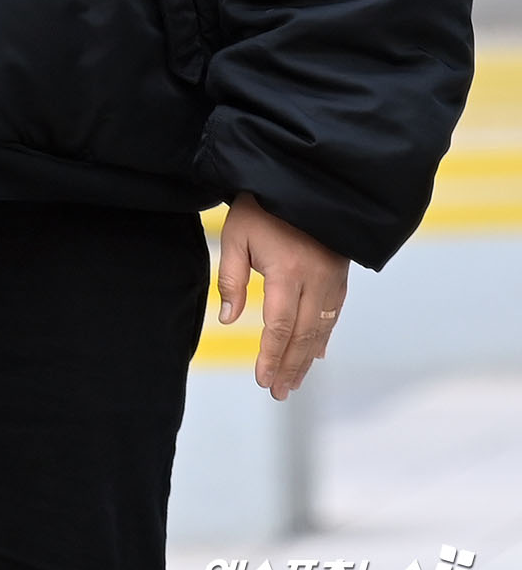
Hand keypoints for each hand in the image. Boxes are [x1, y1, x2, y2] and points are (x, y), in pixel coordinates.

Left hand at [217, 191, 348, 400]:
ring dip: (307, 358)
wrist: (302, 176)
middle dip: (290, 367)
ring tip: (294, 381)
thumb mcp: (237, 235)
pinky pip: (334, 313)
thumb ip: (231, 279)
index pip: (279, 327)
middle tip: (279, 392)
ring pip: (321, 328)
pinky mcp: (340, 272)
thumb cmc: (262, 204)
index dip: (271, 357)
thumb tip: (229, 320)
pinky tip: (317, 352)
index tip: (263, 381)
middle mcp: (316, 280)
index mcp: (288, 272)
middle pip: (303, 335)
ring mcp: (333, 277)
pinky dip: (324, 336)